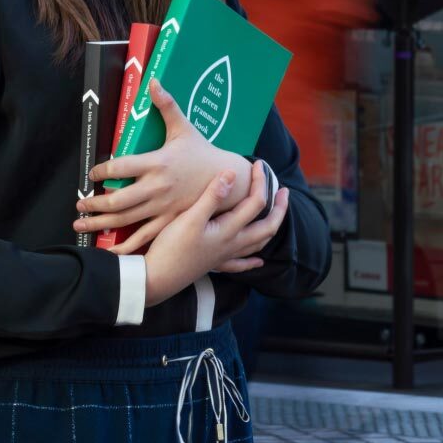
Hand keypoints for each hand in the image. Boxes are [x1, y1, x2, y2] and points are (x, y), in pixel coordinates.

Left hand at [73, 76, 249, 250]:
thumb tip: (154, 81)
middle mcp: (157, 188)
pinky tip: (109, 251)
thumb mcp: (185, 128)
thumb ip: (167, 106)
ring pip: (126, 221)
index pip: (120, 167)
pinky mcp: (170, 223)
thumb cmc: (203, 152)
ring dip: (100, 224)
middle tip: (79, 205)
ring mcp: (163, 208)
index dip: (100, 172)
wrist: (231, 181)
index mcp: (157, 163)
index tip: (90, 175)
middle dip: (94, 205)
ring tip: (80, 224)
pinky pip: (144, 237)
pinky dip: (125, 246)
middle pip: (118, 201)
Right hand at [142, 160, 288, 305]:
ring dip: (270, 228)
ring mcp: (225, 256)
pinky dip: (253, 261)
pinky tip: (258, 261)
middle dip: (279, 208)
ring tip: (274, 216)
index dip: (260, 182)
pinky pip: (241, 264)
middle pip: (267, 226)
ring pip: (258, 244)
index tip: (258, 164)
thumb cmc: (172, 246)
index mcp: (229, 230)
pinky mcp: (215, 264)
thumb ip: (212, 196)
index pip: (255, 203)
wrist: (158, 277)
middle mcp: (233, 244)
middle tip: (283, 191)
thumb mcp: (190, 218)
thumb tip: (232, 174)